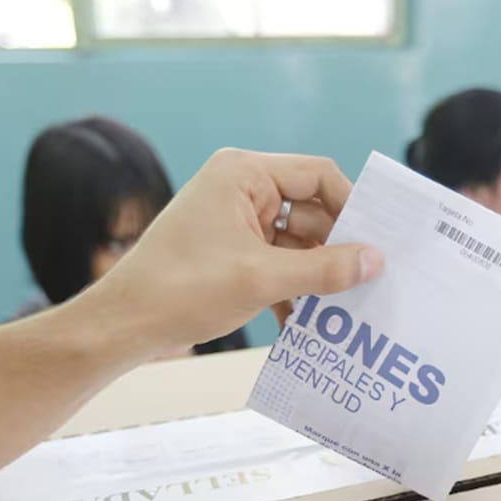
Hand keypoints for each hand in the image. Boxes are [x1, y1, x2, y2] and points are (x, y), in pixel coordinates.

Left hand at [89, 149, 383, 357]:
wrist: (123, 326)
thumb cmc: (181, 289)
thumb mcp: (262, 279)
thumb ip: (324, 269)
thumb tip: (375, 261)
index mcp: (244, 174)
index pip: (318, 176)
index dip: (351, 208)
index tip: (377, 243)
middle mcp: (241, 190)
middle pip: (312, 212)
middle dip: (335, 250)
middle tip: (367, 282)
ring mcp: (235, 222)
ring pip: (297, 243)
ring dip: (315, 277)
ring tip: (340, 311)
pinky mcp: (231, 253)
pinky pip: (278, 263)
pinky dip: (292, 290)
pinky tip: (303, 323)